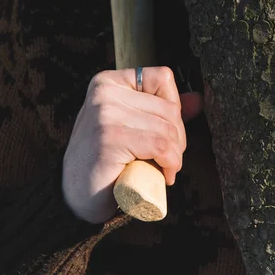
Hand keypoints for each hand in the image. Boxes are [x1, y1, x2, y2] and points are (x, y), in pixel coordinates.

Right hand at [62, 66, 203, 223]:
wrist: (77, 197)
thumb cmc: (106, 162)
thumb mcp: (133, 129)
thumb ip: (161, 112)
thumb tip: (198, 99)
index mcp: (107, 82)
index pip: (162, 78)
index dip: (173, 109)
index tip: (164, 134)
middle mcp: (104, 92)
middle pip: (169, 107)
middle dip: (177, 139)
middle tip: (166, 160)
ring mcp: (105, 114)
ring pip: (168, 129)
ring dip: (174, 156)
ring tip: (162, 169)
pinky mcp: (110, 138)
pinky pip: (161, 146)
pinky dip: (170, 164)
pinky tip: (162, 176)